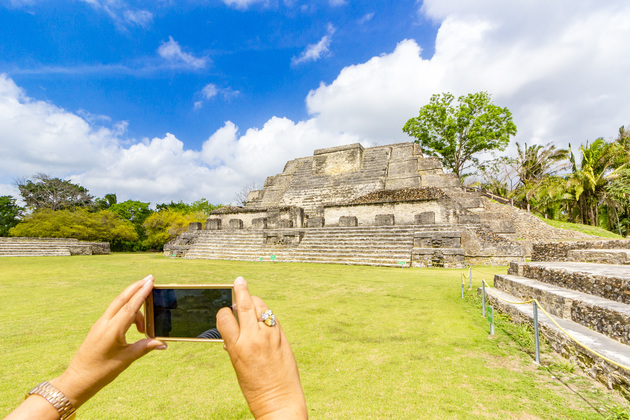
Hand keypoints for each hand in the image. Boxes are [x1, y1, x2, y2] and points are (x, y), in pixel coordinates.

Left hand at [50, 275, 165, 407]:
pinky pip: (114, 313)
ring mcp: (100, 324)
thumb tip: (163, 343)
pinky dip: (126, 312)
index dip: (142, 293)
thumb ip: (145, 347)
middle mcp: (104, 323)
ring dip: (133, 305)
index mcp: (112, 330)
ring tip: (144, 327)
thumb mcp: (126, 359)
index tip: (150, 281)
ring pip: (118, 305)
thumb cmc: (102, 371)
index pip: (130, 307)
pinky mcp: (98, 328)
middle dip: (136, 287)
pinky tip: (135, 324)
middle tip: (150, 278)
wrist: (78, 379)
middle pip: (122, 298)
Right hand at [217, 277, 306, 419]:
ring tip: (251, 301)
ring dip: (255, 302)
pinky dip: (267, 315)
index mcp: (236, 347)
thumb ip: (236, 344)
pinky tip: (264, 316)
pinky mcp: (282, 337)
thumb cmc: (254, 387)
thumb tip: (233, 331)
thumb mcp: (237, 365)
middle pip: (245, 305)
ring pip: (262, 307)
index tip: (225, 312)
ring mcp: (270, 336)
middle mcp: (253, 338)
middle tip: (239, 281)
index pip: (224, 317)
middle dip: (241, 290)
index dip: (223, 312)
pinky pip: (273, 318)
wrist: (279, 399)